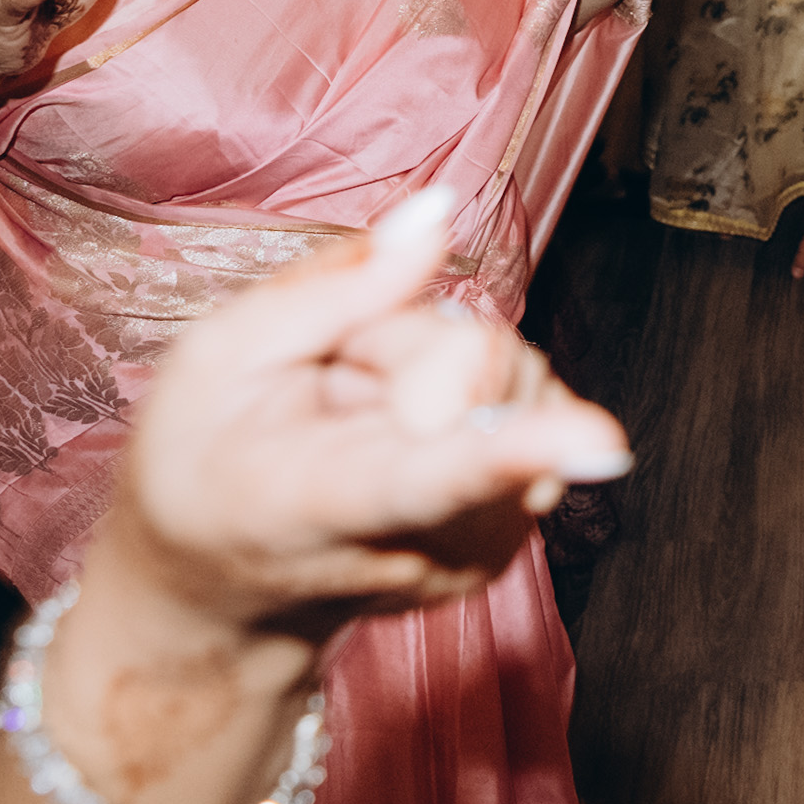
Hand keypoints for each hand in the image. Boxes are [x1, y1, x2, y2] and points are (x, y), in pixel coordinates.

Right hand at [83, 188, 633, 655]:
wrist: (217, 589)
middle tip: (332, 380)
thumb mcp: (218, 357)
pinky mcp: (513, 535)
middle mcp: (422, 543)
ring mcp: (478, 549)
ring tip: (360, 410)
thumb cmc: (203, 465)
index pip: (434, 472)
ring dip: (444, 369)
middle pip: (485, 370)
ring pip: (519, 379)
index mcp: (325, 504)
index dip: (517, 449)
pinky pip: (529, 408)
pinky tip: (400, 430)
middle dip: (412, 338)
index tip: (599, 442)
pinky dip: (471, 400)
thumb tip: (438, 213)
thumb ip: (334, 288)